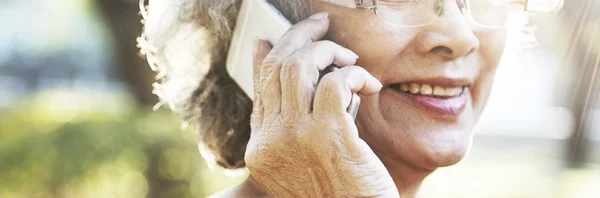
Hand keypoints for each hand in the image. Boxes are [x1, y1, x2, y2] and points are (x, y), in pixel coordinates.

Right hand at [245, 12, 398, 196]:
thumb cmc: (337, 192)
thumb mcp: (304, 159)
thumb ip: (296, 120)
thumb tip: (302, 80)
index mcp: (261, 148)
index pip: (260, 86)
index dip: (269, 54)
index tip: (277, 36)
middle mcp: (271, 140)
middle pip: (276, 67)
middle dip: (300, 36)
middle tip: (321, 25)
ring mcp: (296, 136)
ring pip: (299, 66)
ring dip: (328, 50)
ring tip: (349, 57)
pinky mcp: (329, 134)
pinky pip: (336, 82)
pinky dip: (354, 74)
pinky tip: (369, 84)